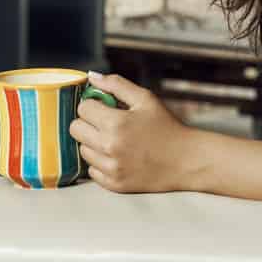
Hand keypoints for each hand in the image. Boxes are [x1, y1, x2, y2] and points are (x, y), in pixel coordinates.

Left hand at [69, 72, 191, 193]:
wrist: (186, 160)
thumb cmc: (167, 127)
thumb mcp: (145, 99)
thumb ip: (116, 85)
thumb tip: (92, 78)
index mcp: (116, 123)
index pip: (82, 108)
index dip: (92, 104)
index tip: (103, 107)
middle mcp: (110, 147)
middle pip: (75, 129)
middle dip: (87, 122)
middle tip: (105, 123)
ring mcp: (112, 168)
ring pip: (82, 150)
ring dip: (93, 143)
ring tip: (114, 140)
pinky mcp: (114, 184)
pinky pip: (92, 170)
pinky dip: (100, 162)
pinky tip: (117, 156)